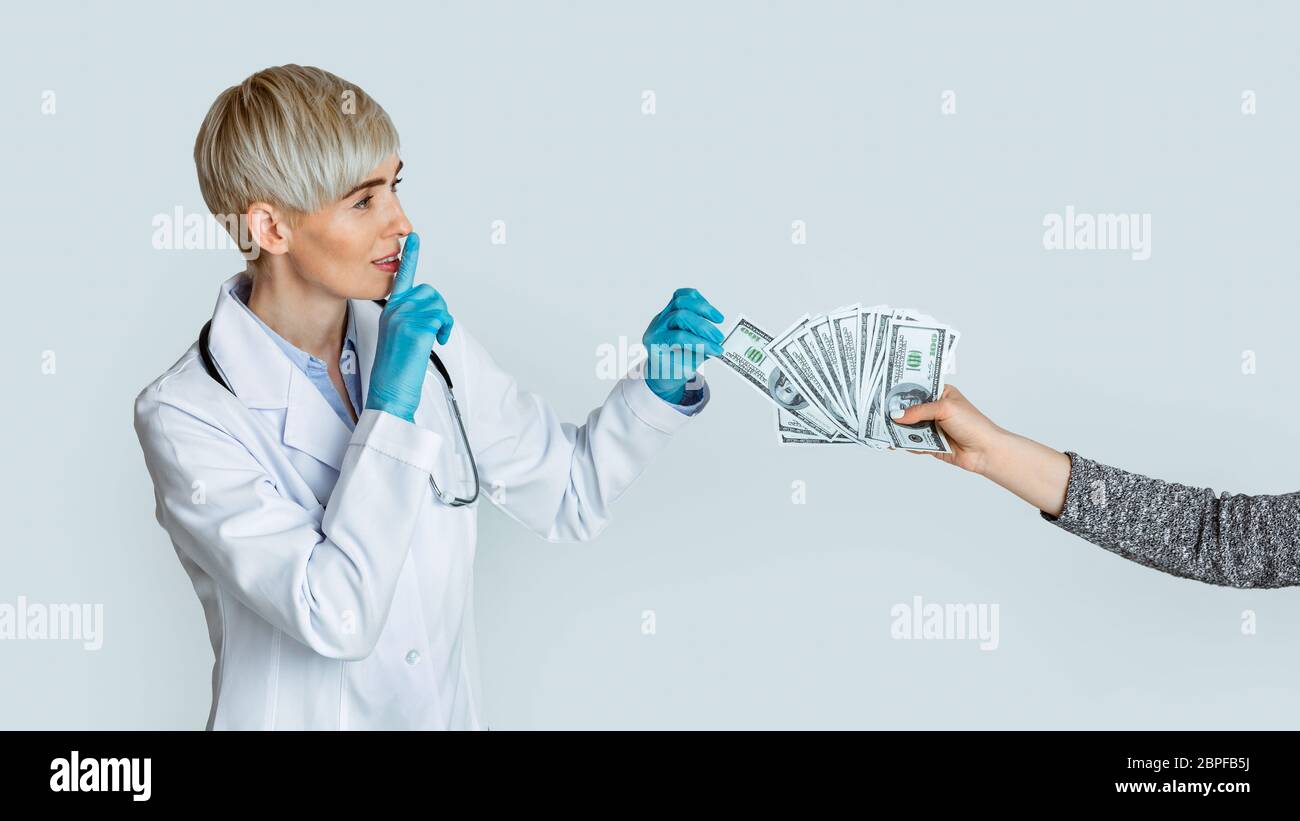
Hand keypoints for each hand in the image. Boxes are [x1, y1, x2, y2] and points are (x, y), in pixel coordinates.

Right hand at [364, 233, 454, 422]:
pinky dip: (445, 330)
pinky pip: (442, 318)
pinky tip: (436, 342)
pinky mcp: (415, 328)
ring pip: (438, 304)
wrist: (389, 392)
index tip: (414, 238)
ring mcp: (403, 317)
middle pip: (430, 292)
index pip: (401, 277)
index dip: (410, 256)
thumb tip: (429, 313)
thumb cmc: (396, 370)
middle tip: (437, 330)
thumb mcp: (400, 337)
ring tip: (435, 338)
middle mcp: (394, 310)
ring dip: (443, 321)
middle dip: (439, 310)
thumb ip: (410, 319)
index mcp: (390, 311)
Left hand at [641, 288, 724, 403]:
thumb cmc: (672, 370)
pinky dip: (698, 300)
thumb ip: (699, 355)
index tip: (717, 350)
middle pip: (680, 315)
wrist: (661, 367)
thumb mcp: (685, 369)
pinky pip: (682, 295)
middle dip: (703, 326)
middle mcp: (656, 326)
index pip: (679, 337)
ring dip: (703, 308)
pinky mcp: (670, 308)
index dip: (701, 342)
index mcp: (655, 343)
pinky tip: (709, 312)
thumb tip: (717, 345)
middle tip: (719, 338)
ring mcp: (662, 315)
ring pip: (681, 300)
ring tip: (719, 319)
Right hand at [888, 384, 1005, 474]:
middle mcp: (935, 409)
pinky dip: (904, 443)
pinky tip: (892, 443)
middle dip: (896, 412)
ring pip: (909, 426)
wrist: (985, 451)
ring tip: (880, 429)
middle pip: (910, 409)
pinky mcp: (931, 444)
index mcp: (940, 394)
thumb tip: (896, 415)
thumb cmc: (972, 424)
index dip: (902, 390)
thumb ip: (919, 411)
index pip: (917, 388)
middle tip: (877, 412)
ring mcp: (932, 427)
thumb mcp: (944, 409)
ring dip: (898, 429)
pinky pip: (913, 442)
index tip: (884, 391)